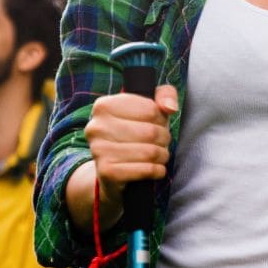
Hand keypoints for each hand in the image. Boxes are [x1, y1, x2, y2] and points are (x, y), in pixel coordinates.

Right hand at [86, 84, 177, 217]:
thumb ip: (164, 95)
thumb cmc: (133, 133)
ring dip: (162, 156)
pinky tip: (155, 169)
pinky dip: (157, 170)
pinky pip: (146, 170)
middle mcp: (97, 127)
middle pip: (151, 132)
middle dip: (164, 139)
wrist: (112, 171)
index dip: (161, 119)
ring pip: (150, 152)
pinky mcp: (107, 172)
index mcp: (104, 106)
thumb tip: (170, 108)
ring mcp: (99, 150)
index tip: (157, 124)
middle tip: (161, 142)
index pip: (151, 109)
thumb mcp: (149, 108)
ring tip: (159, 155)